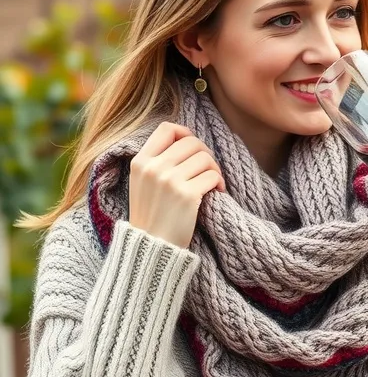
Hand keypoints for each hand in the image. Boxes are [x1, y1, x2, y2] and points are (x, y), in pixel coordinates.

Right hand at [129, 122, 225, 248]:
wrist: (152, 248)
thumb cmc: (151, 216)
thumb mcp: (142, 183)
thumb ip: (157, 161)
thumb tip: (186, 140)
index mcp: (140, 162)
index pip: (167, 128)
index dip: (184, 133)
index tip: (192, 148)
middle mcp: (153, 168)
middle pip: (191, 142)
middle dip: (205, 154)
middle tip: (207, 170)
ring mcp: (169, 181)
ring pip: (204, 157)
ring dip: (214, 169)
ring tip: (212, 183)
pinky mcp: (186, 195)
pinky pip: (212, 175)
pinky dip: (219, 183)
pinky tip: (216, 192)